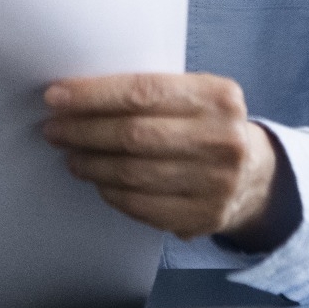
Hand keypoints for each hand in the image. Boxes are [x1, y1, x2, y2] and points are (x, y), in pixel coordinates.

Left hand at [41, 72, 274, 240]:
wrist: (254, 173)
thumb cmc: (208, 125)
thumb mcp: (197, 95)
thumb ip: (153, 91)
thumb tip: (80, 94)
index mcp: (217, 96)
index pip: (143, 92)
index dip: (93, 96)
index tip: (57, 97)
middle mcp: (221, 138)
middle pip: (134, 135)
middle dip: (84, 131)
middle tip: (54, 129)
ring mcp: (216, 181)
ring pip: (133, 173)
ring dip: (92, 164)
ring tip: (71, 155)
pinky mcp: (205, 216)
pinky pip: (142, 206)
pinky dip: (112, 192)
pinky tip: (98, 181)